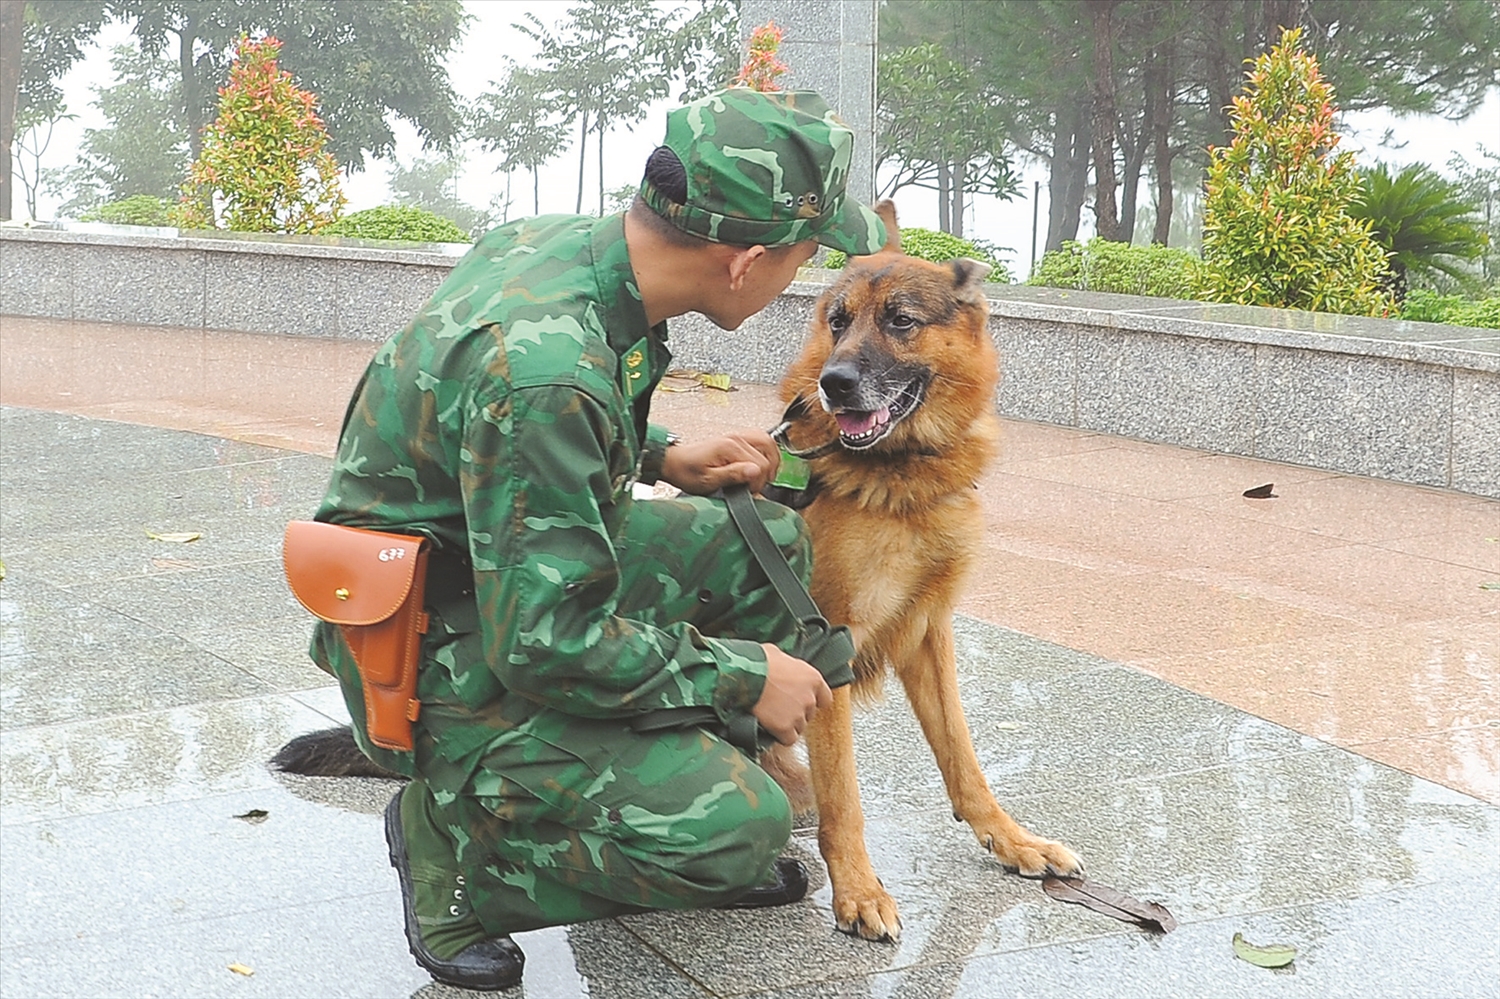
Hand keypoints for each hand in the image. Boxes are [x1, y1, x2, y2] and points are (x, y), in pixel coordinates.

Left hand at [660, 430, 780, 494]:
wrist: (675, 463)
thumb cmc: (687, 472)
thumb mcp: (708, 480)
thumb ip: (733, 475)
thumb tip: (755, 471)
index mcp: (730, 447)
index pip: (761, 465)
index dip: (757, 483)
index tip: (747, 491)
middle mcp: (736, 438)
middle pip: (768, 455)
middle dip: (764, 475)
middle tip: (752, 486)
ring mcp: (737, 436)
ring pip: (768, 443)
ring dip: (770, 461)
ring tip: (761, 476)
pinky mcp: (737, 438)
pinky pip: (760, 439)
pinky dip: (766, 452)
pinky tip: (761, 464)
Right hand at [752, 643, 832, 744]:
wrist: (744, 677)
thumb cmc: (758, 662)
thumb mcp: (778, 654)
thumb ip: (788, 665)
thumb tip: (782, 664)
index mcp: (813, 678)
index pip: (824, 699)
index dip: (812, 700)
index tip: (802, 700)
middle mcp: (809, 698)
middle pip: (809, 713)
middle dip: (796, 711)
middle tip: (780, 705)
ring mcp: (798, 714)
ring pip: (799, 727)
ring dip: (788, 724)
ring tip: (772, 715)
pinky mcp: (784, 727)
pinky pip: (789, 739)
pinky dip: (781, 736)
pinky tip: (771, 727)